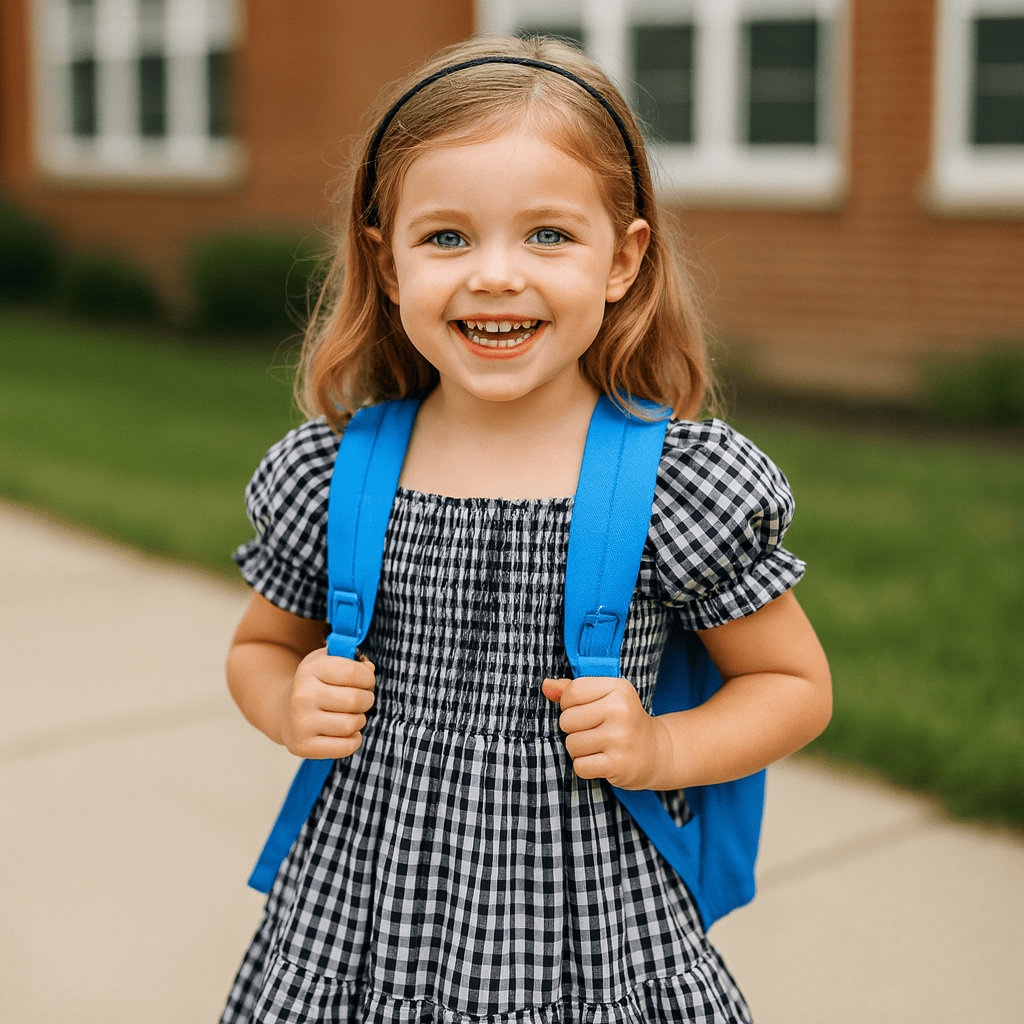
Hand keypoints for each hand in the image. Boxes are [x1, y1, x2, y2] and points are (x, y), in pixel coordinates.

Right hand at [278, 649, 376, 758]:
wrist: (284, 711)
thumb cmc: (315, 685)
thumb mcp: (328, 663)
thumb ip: (352, 661)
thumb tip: (369, 669)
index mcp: (309, 670)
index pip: (352, 672)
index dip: (367, 677)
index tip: (366, 681)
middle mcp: (302, 696)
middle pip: (355, 699)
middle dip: (367, 699)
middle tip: (362, 700)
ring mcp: (300, 723)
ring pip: (351, 724)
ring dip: (360, 720)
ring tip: (352, 715)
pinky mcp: (303, 746)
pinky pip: (346, 747)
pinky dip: (354, 740)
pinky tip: (348, 732)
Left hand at [541, 675, 671, 789]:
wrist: (656, 752)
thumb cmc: (623, 720)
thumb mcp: (605, 697)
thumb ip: (573, 690)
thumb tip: (546, 686)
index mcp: (619, 688)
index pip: (572, 692)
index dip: (569, 704)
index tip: (585, 710)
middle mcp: (621, 710)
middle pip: (567, 720)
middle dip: (573, 729)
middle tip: (594, 731)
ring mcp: (620, 738)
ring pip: (571, 744)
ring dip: (579, 749)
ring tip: (598, 746)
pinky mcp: (618, 764)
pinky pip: (580, 766)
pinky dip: (585, 766)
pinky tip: (601, 760)